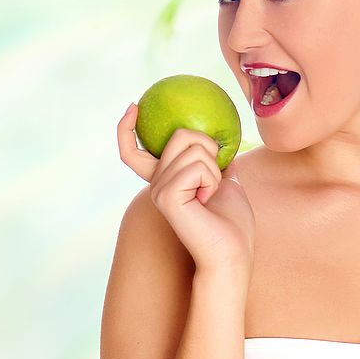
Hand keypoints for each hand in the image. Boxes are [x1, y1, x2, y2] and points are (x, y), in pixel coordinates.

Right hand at [117, 103, 254, 273]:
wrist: (233, 253)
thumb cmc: (233, 224)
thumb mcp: (227, 181)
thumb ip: (218, 161)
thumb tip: (223, 138)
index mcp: (165, 181)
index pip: (132, 151)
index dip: (126, 127)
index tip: (134, 106)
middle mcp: (156, 184)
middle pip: (181, 135)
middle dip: (210, 149)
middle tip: (214, 180)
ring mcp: (158, 190)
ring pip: (193, 148)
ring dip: (215, 169)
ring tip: (211, 195)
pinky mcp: (167, 196)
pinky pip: (197, 166)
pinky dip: (213, 180)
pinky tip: (208, 200)